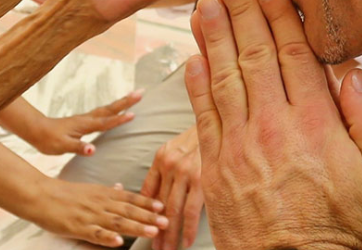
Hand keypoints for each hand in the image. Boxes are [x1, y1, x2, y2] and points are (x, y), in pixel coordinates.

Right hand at [23, 177, 168, 246]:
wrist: (39, 194)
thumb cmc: (62, 193)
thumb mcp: (87, 189)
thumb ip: (106, 191)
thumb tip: (122, 188)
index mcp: (101, 193)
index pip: (128, 197)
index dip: (146, 202)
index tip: (163, 205)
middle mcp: (98, 203)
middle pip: (127, 209)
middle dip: (148, 215)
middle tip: (166, 220)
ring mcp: (88, 215)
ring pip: (116, 221)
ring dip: (135, 225)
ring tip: (152, 230)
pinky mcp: (77, 227)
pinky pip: (94, 233)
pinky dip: (107, 237)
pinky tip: (119, 241)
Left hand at [30, 90, 143, 155]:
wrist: (36, 130)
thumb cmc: (48, 140)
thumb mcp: (62, 146)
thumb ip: (78, 147)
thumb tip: (92, 149)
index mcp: (84, 125)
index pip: (105, 122)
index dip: (119, 119)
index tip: (134, 114)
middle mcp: (87, 119)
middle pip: (110, 109)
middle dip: (126, 101)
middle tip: (141, 92)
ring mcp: (85, 119)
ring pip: (107, 109)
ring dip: (121, 103)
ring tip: (134, 97)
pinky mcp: (83, 121)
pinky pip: (102, 113)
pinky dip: (112, 110)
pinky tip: (115, 111)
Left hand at [141, 125, 202, 249]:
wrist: (220, 124)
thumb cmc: (198, 140)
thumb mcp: (175, 149)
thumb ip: (164, 171)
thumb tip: (153, 197)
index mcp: (160, 158)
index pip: (147, 192)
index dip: (143, 213)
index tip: (141, 228)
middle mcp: (170, 166)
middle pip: (159, 205)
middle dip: (155, 229)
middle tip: (154, 247)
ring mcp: (185, 173)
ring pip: (173, 211)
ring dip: (169, 234)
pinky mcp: (202, 180)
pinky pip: (191, 211)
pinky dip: (187, 229)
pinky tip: (185, 241)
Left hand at [185, 0, 361, 249]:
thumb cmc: (343, 223)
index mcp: (316, 124)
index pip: (293, 55)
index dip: (279, 16)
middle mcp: (272, 126)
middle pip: (253, 55)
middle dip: (238, 11)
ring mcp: (238, 143)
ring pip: (222, 76)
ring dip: (210, 36)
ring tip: (203, 2)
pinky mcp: (214, 162)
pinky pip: (202, 113)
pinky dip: (195, 82)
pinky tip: (191, 55)